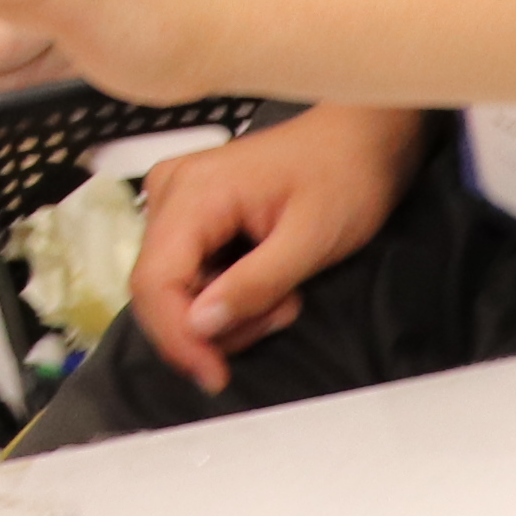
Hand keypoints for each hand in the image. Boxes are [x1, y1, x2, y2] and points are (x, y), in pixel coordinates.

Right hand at [123, 104, 422, 388]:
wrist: (361, 138)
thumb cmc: (345, 178)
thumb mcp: (310, 240)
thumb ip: (254, 285)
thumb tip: (199, 328)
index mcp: (193, 192)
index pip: (155, 280)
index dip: (177, 338)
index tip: (215, 377)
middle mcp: (169, 191)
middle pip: (161, 287)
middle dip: (216, 322)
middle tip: (282, 312)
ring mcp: (175, 199)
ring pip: (175, 286)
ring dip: (227, 310)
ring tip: (284, 295)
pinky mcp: (188, 211)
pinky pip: (188, 273)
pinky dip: (226, 294)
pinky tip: (268, 282)